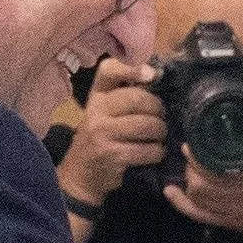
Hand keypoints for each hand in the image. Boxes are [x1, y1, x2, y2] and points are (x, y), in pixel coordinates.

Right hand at [61, 58, 169, 208]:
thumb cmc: (100, 138)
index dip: (131, 68)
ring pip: (146, 125)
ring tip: (159, 136)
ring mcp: (102, 133)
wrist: (80, 174)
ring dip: (160, 132)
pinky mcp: (112, 155)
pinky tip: (155, 153)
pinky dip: (157, 152)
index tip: (151, 74)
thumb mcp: (105, 112)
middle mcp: (96, 111)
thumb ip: (125, 95)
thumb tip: (155, 75)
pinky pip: (147, 150)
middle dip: (158, 108)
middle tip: (161, 117)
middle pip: (137, 98)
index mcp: (96, 96)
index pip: (109, 70)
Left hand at [167, 112, 242, 242]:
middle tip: (200, 145)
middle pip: (194, 170)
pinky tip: (170, 191)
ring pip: (192, 189)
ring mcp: (223, 208)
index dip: (199, 142)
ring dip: (190, 174)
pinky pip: (194, 213)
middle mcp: (227, 189)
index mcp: (241, 168)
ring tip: (198, 163)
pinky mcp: (224, 221)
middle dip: (194, 157)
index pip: (205, 154)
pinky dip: (179, 202)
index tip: (201, 132)